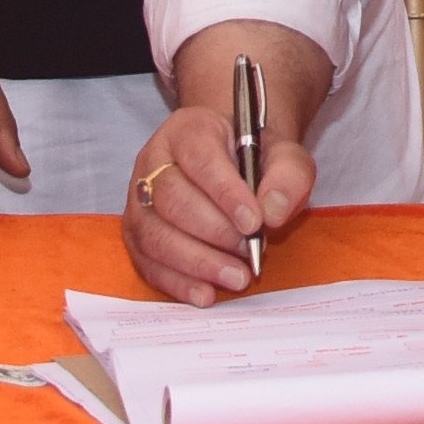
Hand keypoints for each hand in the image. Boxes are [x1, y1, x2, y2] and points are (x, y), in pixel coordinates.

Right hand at [118, 42, 321, 308]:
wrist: (231, 163)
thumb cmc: (255, 160)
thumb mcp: (284, 155)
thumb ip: (287, 176)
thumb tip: (272, 213)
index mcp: (189, 129)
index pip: (200, 158)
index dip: (225, 193)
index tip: (254, 222)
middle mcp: (153, 161)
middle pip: (172, 199)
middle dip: (214, 232)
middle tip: (250, 252)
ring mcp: (138, 199)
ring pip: (155, 234)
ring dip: (197, 263)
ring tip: (236, 278)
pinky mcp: (136, 233)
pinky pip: (147, 262)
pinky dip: (176, 283)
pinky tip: (206, 294)